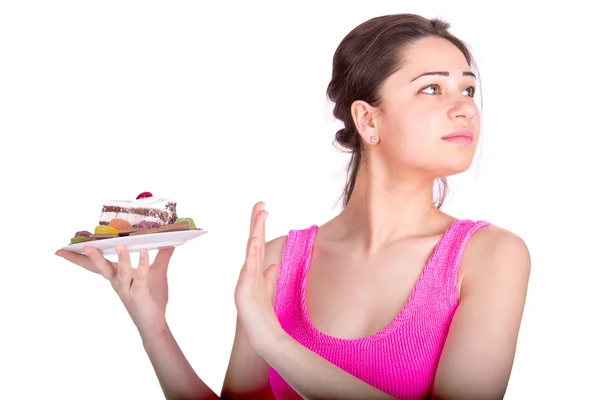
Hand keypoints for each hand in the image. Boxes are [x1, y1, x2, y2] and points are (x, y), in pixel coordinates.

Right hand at [55, 245, 174, 343]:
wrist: (154, 323)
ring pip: (120, 272)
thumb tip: (170, 242)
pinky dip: (142, 264)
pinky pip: (140, 278)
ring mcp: (127, 289)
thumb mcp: (157, 272)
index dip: (80, 257)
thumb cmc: (151, 298)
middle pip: (100, 268)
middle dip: (89, 258)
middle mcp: (118, 282)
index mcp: (117, 276)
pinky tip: (143, 253)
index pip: (97, 264)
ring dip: (121, 259)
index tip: (65, 248)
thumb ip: (162, 256)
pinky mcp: (139, 294)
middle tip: (81, 246)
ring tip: (119, 246)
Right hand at [234, 201, 285, 355]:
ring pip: (252, 250)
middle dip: (257, 221)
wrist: (263, 337)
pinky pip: (250, 267)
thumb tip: (273, 264)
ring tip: (260, 214)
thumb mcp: (268, 292)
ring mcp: (247, 280)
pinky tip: (254, 239)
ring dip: (256, 231)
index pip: (258, 244)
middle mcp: (250, 273)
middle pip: (253, 242)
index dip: (259, 226)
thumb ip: (269, 277)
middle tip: (261, 203)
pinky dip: (252, 252)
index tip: (263, 208)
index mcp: (256, 272)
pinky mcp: (246, 289)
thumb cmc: (263, 317)